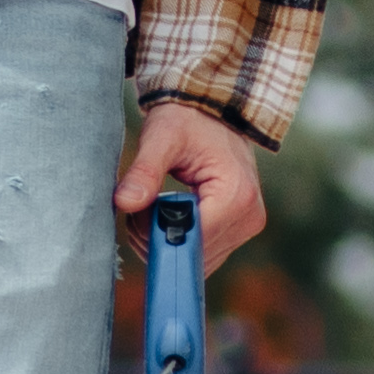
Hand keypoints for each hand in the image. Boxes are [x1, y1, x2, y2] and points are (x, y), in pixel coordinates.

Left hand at [113, 98, 264, 272]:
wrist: (213, 113)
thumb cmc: (187, 119)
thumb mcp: (161, 138)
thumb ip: (144, 171)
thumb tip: (125, 202)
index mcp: (237, 195)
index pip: (190, 239)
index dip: (156, 232)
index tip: (139, 209)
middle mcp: (249, 217)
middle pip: (192, 255)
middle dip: (158, 237)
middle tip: (144, 203)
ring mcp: (246, 228)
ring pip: (195, 261)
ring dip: (166, 240)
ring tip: (158, 205)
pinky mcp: (239, 231)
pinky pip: (202, 254)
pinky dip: (178, 240)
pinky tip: (170, 214)